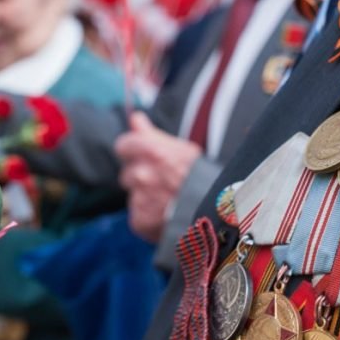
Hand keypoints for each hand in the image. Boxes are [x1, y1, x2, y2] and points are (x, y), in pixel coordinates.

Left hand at [114, 112, 201, 242]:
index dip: (132, 151)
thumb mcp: (181, 149)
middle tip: (164, 183)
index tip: (143, 157)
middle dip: (141, 177)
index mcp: (149, 151)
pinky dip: (148, 218)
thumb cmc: (202, 178)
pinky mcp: (140, 221)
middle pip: (128, 173)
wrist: (216, 213)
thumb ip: (151, 134)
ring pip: (134, 196)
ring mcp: (139, 199)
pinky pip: (138, 217)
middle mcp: (141, 174)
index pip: (123, 146)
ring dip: (145, 198)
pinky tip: (166, 216)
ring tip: (169, 202)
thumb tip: (134, 118)